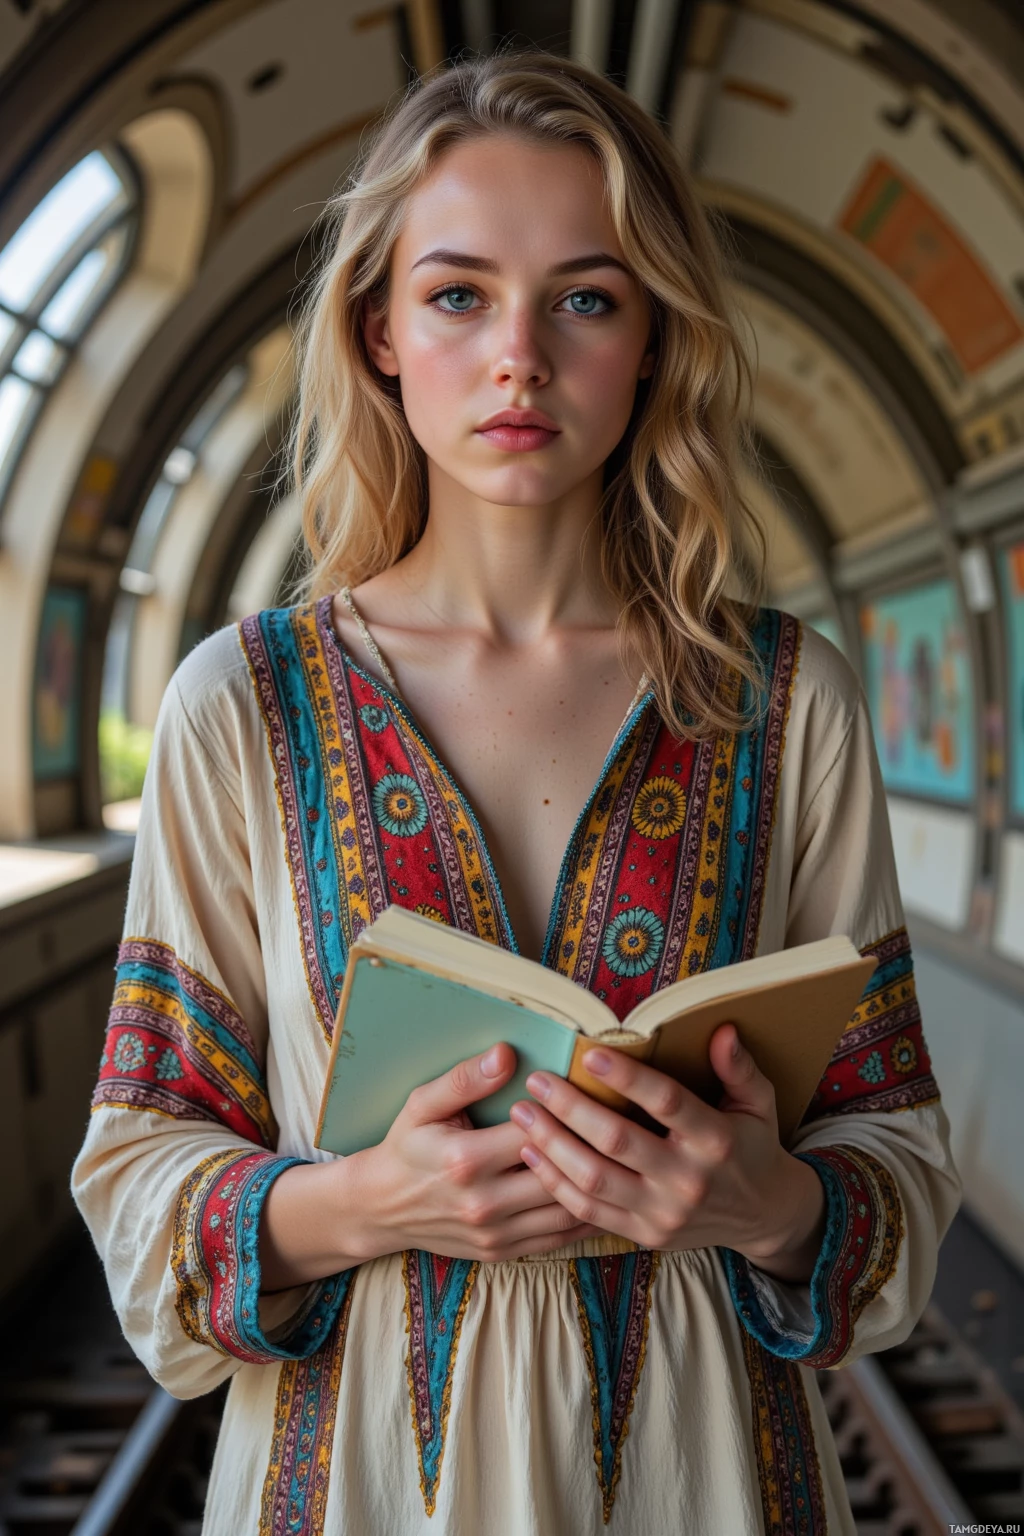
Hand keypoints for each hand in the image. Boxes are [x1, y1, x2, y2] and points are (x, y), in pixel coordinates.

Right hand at [350, 1041, 598, 1262]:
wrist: (381, 1208)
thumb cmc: (406, 1147)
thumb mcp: (422, 1104)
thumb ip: (465, 1079)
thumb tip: (507, 1053)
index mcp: (465, 1159)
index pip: (535, 1131)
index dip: (564, 1110)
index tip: (585, 1090)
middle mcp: (483, 1202)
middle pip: (559, 1173)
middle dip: (590, 1147)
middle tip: (617, 1123)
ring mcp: (494, 1233)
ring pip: (566, 1209)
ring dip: (596, 1184)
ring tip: (620, 1157)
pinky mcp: (501, 1253)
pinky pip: (557, 1238)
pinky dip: (585, 1216)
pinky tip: (603, 1193)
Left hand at [509, 1023, 825, 1281]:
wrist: (762, 1216)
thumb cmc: (753, 1146)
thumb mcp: (759, 1103)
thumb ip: (739, 1067)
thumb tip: (722, 1030)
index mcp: (716, 1140)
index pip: (668, 1104)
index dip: (629, 1079)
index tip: (591, 1054)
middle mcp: (688, 1180)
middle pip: (617, 1142)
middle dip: (570, 1109)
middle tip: (537, 1080)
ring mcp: (663, 1213)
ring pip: (594, 1179)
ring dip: (552, 1145)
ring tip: (522, 1113)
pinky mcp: (644, 1234)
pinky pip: (589, 1211)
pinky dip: (555, 1183)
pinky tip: (531, 1154)